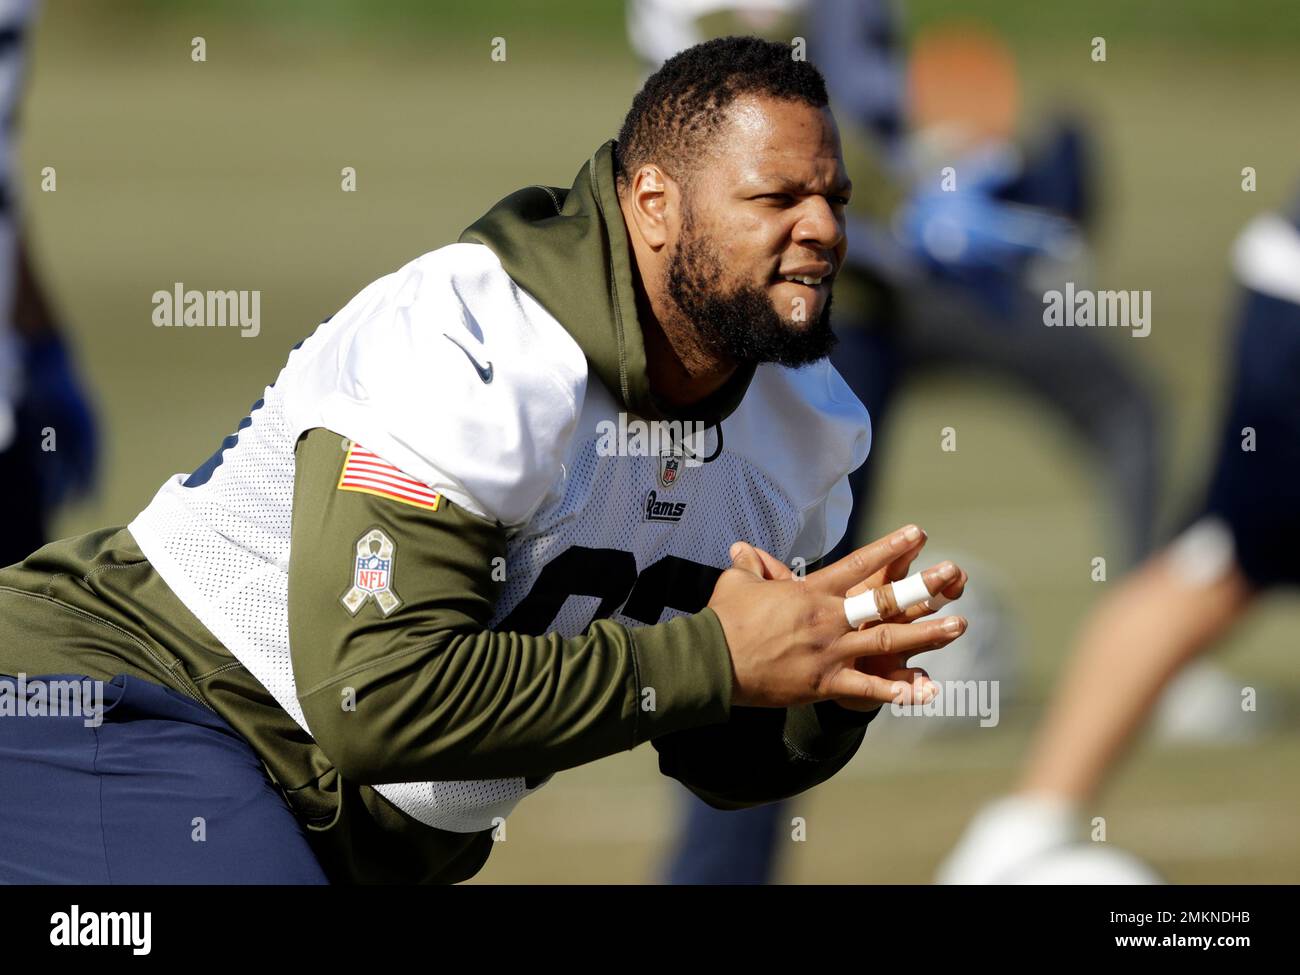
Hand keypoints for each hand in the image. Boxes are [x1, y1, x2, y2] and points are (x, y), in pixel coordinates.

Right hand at [707, 524, 966, 709]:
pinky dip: (895, 691)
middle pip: (884, 601)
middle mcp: (828, 619)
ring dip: (926, 635)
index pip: (858, 565)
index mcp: (811, 593)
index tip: (918, 534)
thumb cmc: (724, 619)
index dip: (889, 548)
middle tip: (953, 574)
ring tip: (958, 626)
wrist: (714, 661)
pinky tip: (923, 690)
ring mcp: (830, 652)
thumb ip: (751, 565)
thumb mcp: (737, 582)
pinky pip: (865, 688)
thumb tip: (743, 549)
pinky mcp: (823, 683)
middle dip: (922, 586)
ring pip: (887, 641)